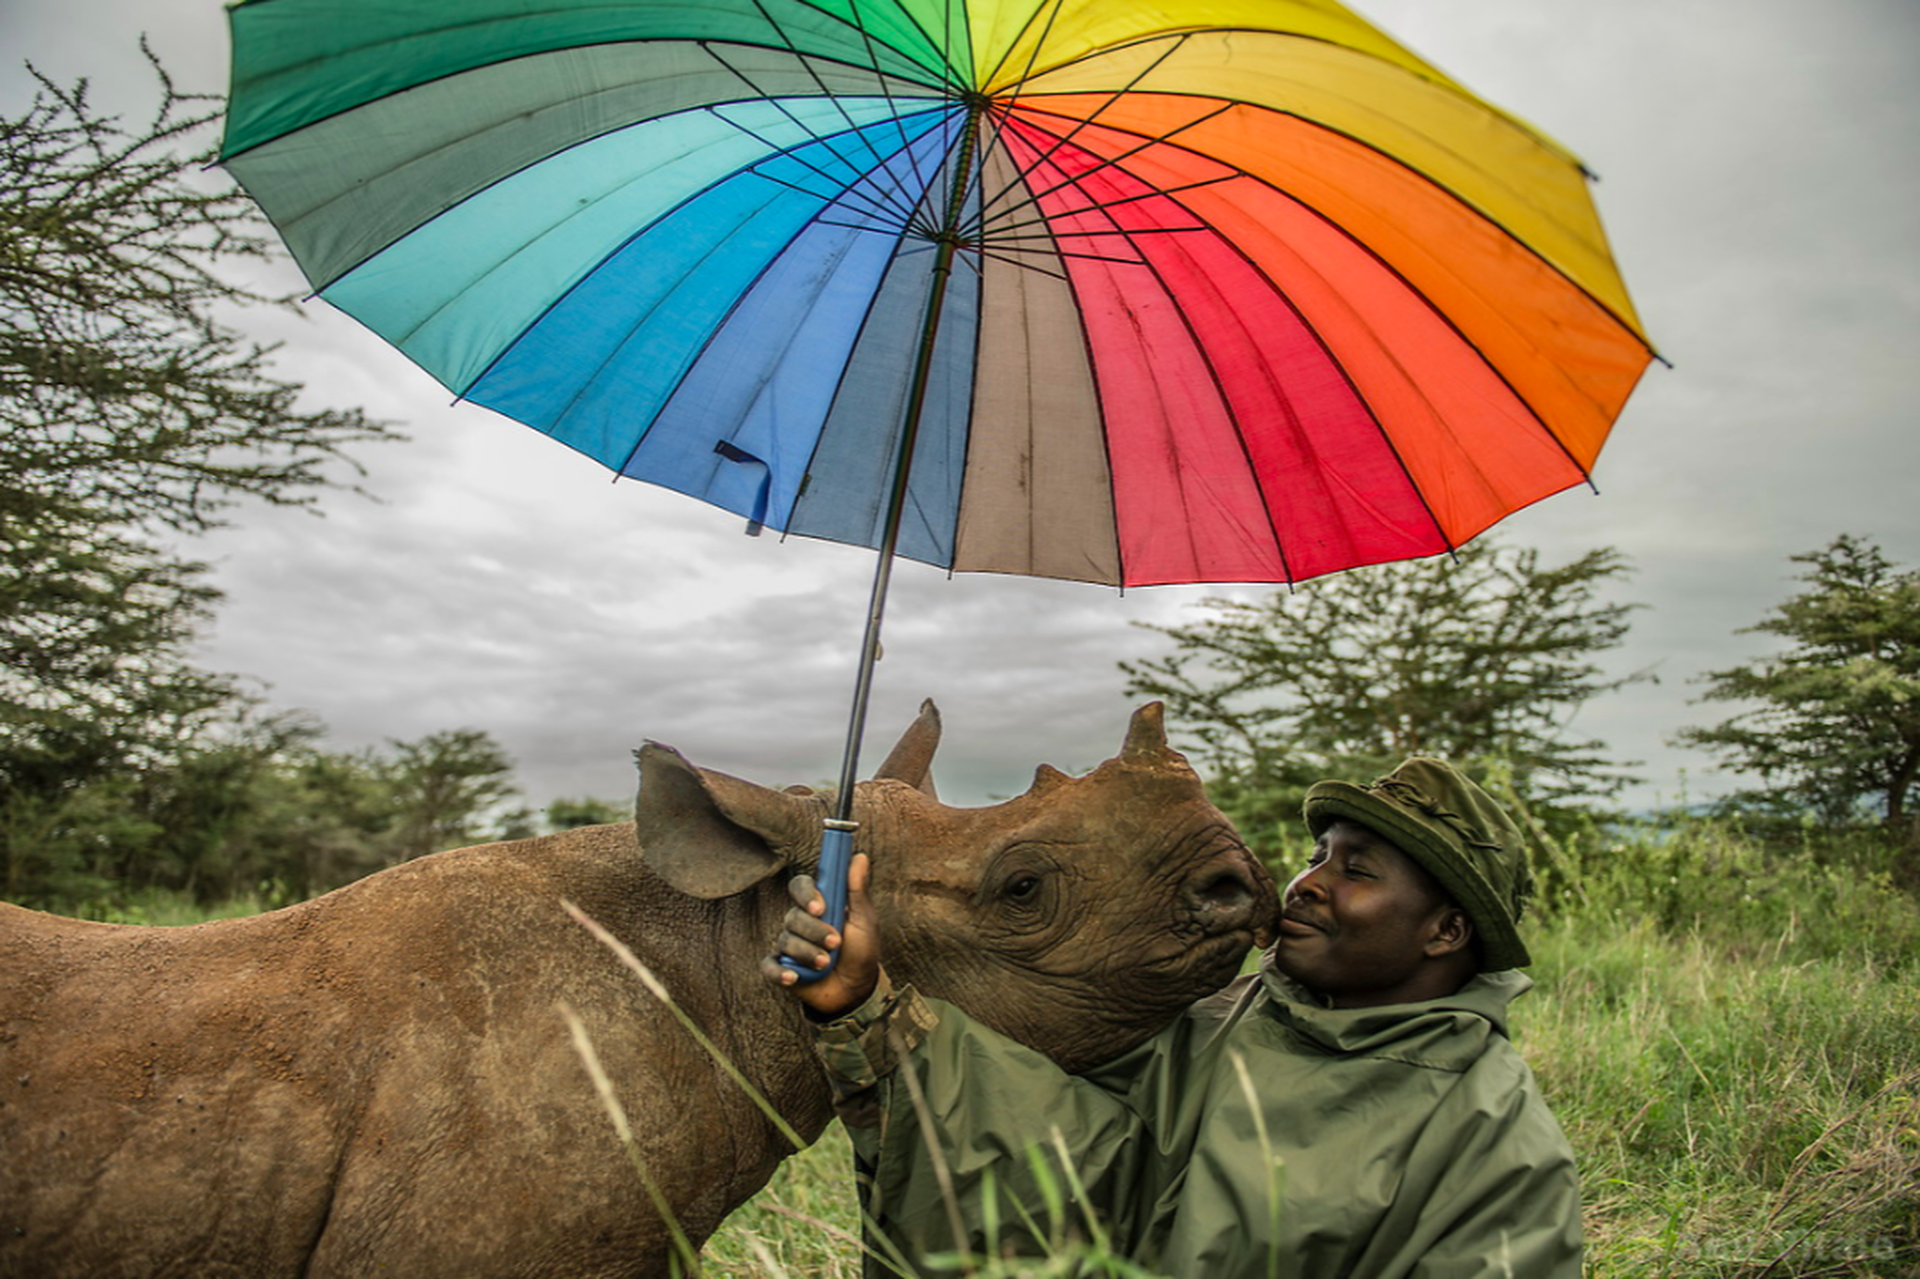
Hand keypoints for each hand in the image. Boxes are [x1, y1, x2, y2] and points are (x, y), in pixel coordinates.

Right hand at [760, 853, 880, 1018]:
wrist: (857, 989)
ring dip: (809, 953)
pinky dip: (780, 971)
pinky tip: (794, 976)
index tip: (820, 907)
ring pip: (786, 941)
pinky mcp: (782, 969)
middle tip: (836, 942)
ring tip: (828, 964)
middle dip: (814, 931)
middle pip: (793, 915)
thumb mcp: (864, 920)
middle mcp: (800, 922)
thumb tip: (859, 856)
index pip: (801, 887)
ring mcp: (789, 946)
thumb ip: (858, 890)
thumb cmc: (862, 950)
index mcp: (818, 905)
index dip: (806, 894)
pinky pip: (769, 966)